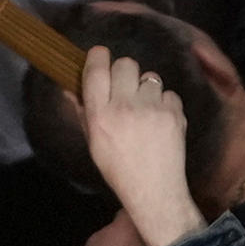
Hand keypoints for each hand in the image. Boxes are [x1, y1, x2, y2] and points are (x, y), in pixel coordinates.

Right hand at [78, 47, 201, 245]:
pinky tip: (161, 122)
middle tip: (126, 88)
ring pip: (150, 77)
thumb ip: (84, 112)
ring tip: (146, 111)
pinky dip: (166, 104)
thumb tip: (70, 88)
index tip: (100, 54)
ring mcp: (152, 109)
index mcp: (100, 116)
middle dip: (125, 72)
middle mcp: (124, 107)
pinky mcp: (174, 113)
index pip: (96, 70)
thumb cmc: (119, 169)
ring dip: (147, 90)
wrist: (154, 191)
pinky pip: (169, 93)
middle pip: (125, 63)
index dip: (98, 56)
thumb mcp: (94, 144)